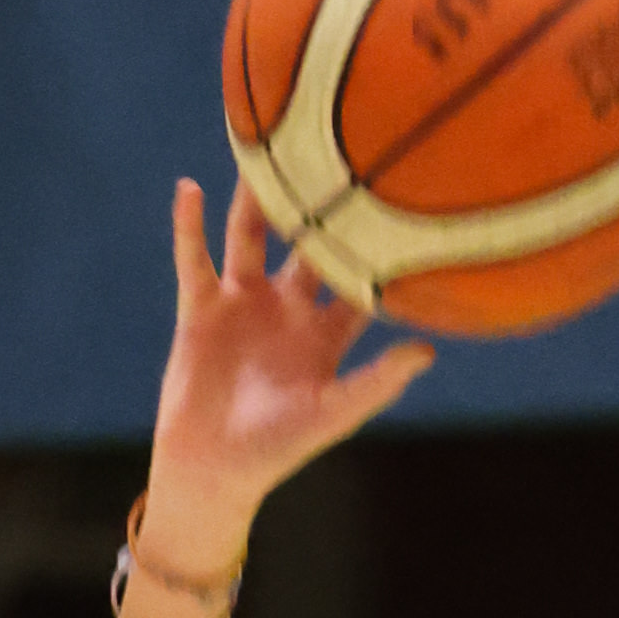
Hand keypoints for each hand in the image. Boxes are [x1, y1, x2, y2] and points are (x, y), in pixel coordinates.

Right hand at [145, 181, 435, 555]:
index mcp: (325, 333)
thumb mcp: (334, 412)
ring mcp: (243, 303)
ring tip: (265, 151)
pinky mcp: (201, 307)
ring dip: (255, 200)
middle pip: (305, 244)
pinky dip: (190, 225)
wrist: (214, 468)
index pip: (357, 279)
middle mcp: (287, 308)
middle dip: (316, 205)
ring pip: (250, 237)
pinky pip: (194, 257)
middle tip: (333, 149)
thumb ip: (379, 381)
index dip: (374, 245)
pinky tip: (192, 189)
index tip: (395, 198)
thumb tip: (428, 350)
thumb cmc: (279, 448)